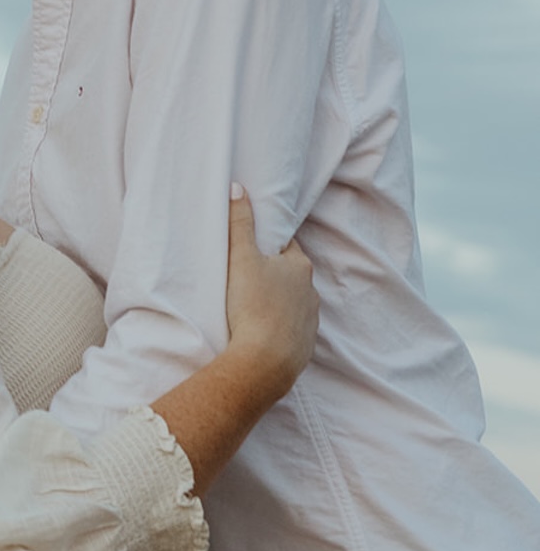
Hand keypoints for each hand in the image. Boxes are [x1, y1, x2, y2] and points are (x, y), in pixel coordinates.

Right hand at [223, 186, 317, 399]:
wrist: (265, 362)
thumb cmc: (253, 305)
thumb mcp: (240, 258)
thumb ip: (240, 223)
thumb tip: (239, 188)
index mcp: (299, 265)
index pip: (286, 245)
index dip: (269, 245)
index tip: (253, 247)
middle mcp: (311, 290)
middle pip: (290, 274)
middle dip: (273, 273)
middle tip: (247, 276)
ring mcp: (310, 320)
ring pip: (292, 302)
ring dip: (277, 301)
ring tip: (252, 306)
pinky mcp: (304, 345)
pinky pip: (291, 329)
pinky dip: (279, 327)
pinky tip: (260, 331)